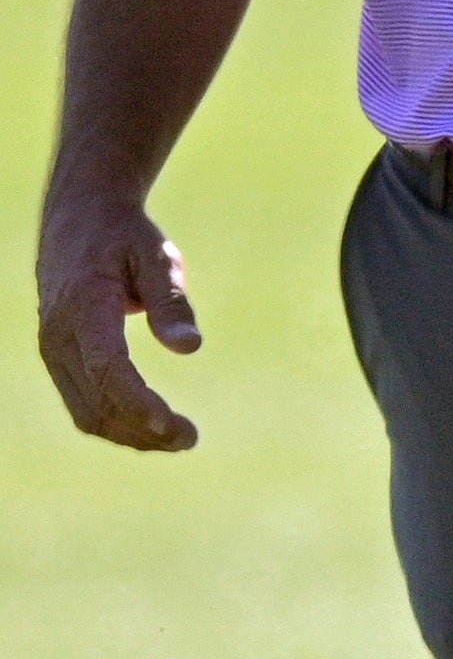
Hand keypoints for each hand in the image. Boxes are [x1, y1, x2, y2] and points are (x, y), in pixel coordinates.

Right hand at [34, 196, 202, 453]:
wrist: (79, 218)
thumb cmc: (125, 236)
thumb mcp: (157, 255)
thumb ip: (171, 300)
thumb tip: (189, 347)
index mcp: (83, 307)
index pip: (108, 368)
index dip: (138, 403)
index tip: (173, 427)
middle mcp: (59, 336)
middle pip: (97, 402)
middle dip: (143, 429)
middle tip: (191, 439)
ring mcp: (54, 350)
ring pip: (86, 412)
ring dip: (131, 434)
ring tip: (179, 439)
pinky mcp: (58, 358)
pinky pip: (82, 403)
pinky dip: (116, 422)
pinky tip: (152, 429)